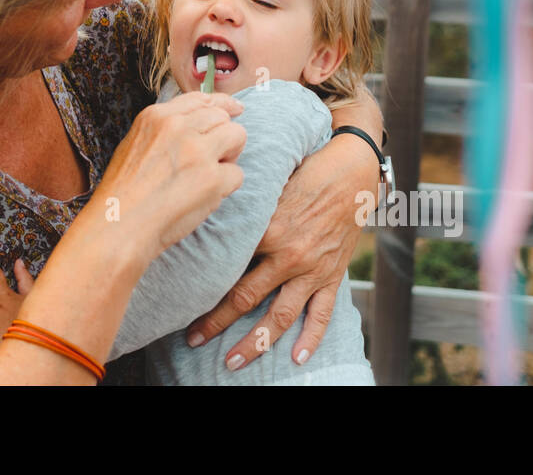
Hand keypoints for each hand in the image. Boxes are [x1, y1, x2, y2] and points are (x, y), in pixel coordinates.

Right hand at [92, 90, 247, 263]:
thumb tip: (202, 122)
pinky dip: (226, 188)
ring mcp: (197, 151)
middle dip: (224, 137)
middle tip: (212, 160)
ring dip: (230, 157)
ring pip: (237, 136)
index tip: (234, 109)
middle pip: (222, 117)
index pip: (200, 98)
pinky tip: (204, 197)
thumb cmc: (124, 193)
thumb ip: (165, 130)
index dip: (222, 104)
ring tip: (210, 176)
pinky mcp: (212, 179)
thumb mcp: (135, 144)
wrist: (117, 226)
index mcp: (155, 116)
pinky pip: (237, 174)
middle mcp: (177, 128)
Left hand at [185, 88, 382, 371]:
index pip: (228, 264)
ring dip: (254, 342)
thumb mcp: (270, 185)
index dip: (202, 283)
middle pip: (244, 297)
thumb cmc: (306, 170)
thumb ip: (246, 209)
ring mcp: (311, 270)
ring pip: (279, 316)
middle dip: (215, 322)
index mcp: (267, 229)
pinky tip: (296, 359)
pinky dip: (310, 339)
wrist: (353, 170)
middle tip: (193, 339)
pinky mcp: (332, 276)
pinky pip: (321, 314)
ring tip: (233, 362)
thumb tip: (210, 216)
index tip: (180, 298)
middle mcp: (287, 255)